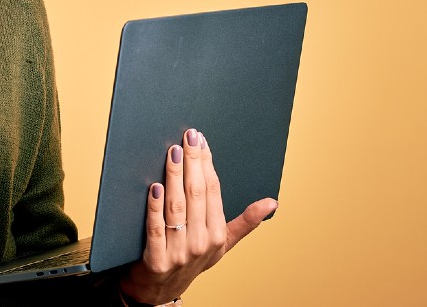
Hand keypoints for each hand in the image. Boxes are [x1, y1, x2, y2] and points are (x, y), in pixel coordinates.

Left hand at [118, 129, 278, 304]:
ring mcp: (178, 252)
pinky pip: (155, 228)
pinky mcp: (156, 259)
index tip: (201, 140)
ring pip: (177, 208)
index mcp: (217, 235)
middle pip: (196, 195)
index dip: (207, 164)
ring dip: (174, 177)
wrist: (161, 289)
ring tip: (172, 152)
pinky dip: (154, 207)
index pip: (213, 192)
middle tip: (188, 136)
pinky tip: (154, 186)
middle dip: (192, 162)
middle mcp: (201, 243)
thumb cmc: (193, 260)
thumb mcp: (223, 244)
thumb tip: (273, 202)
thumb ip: (245, 223)